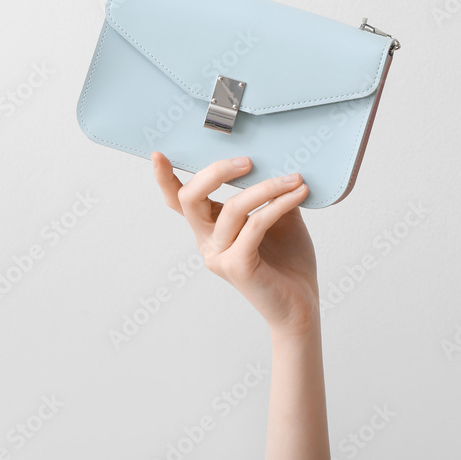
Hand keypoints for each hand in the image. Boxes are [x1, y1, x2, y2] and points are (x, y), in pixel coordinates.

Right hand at [151, 153, 319, 337]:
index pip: (180, 203)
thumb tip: (279, 162)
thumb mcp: (279, 218)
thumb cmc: (289, 261)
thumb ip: (270, 193)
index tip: (159, 155)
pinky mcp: (237, 266)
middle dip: (216, 172)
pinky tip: (298, 194)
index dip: (165, 179)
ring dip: (267, 188)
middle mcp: (208, 242)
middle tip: (248, 161)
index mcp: (211, 228)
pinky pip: (255, 225)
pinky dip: (278, 205)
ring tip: (294, 179)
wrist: (301, 305)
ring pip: (233, 208)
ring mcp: (219, 255)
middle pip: (191, 199)